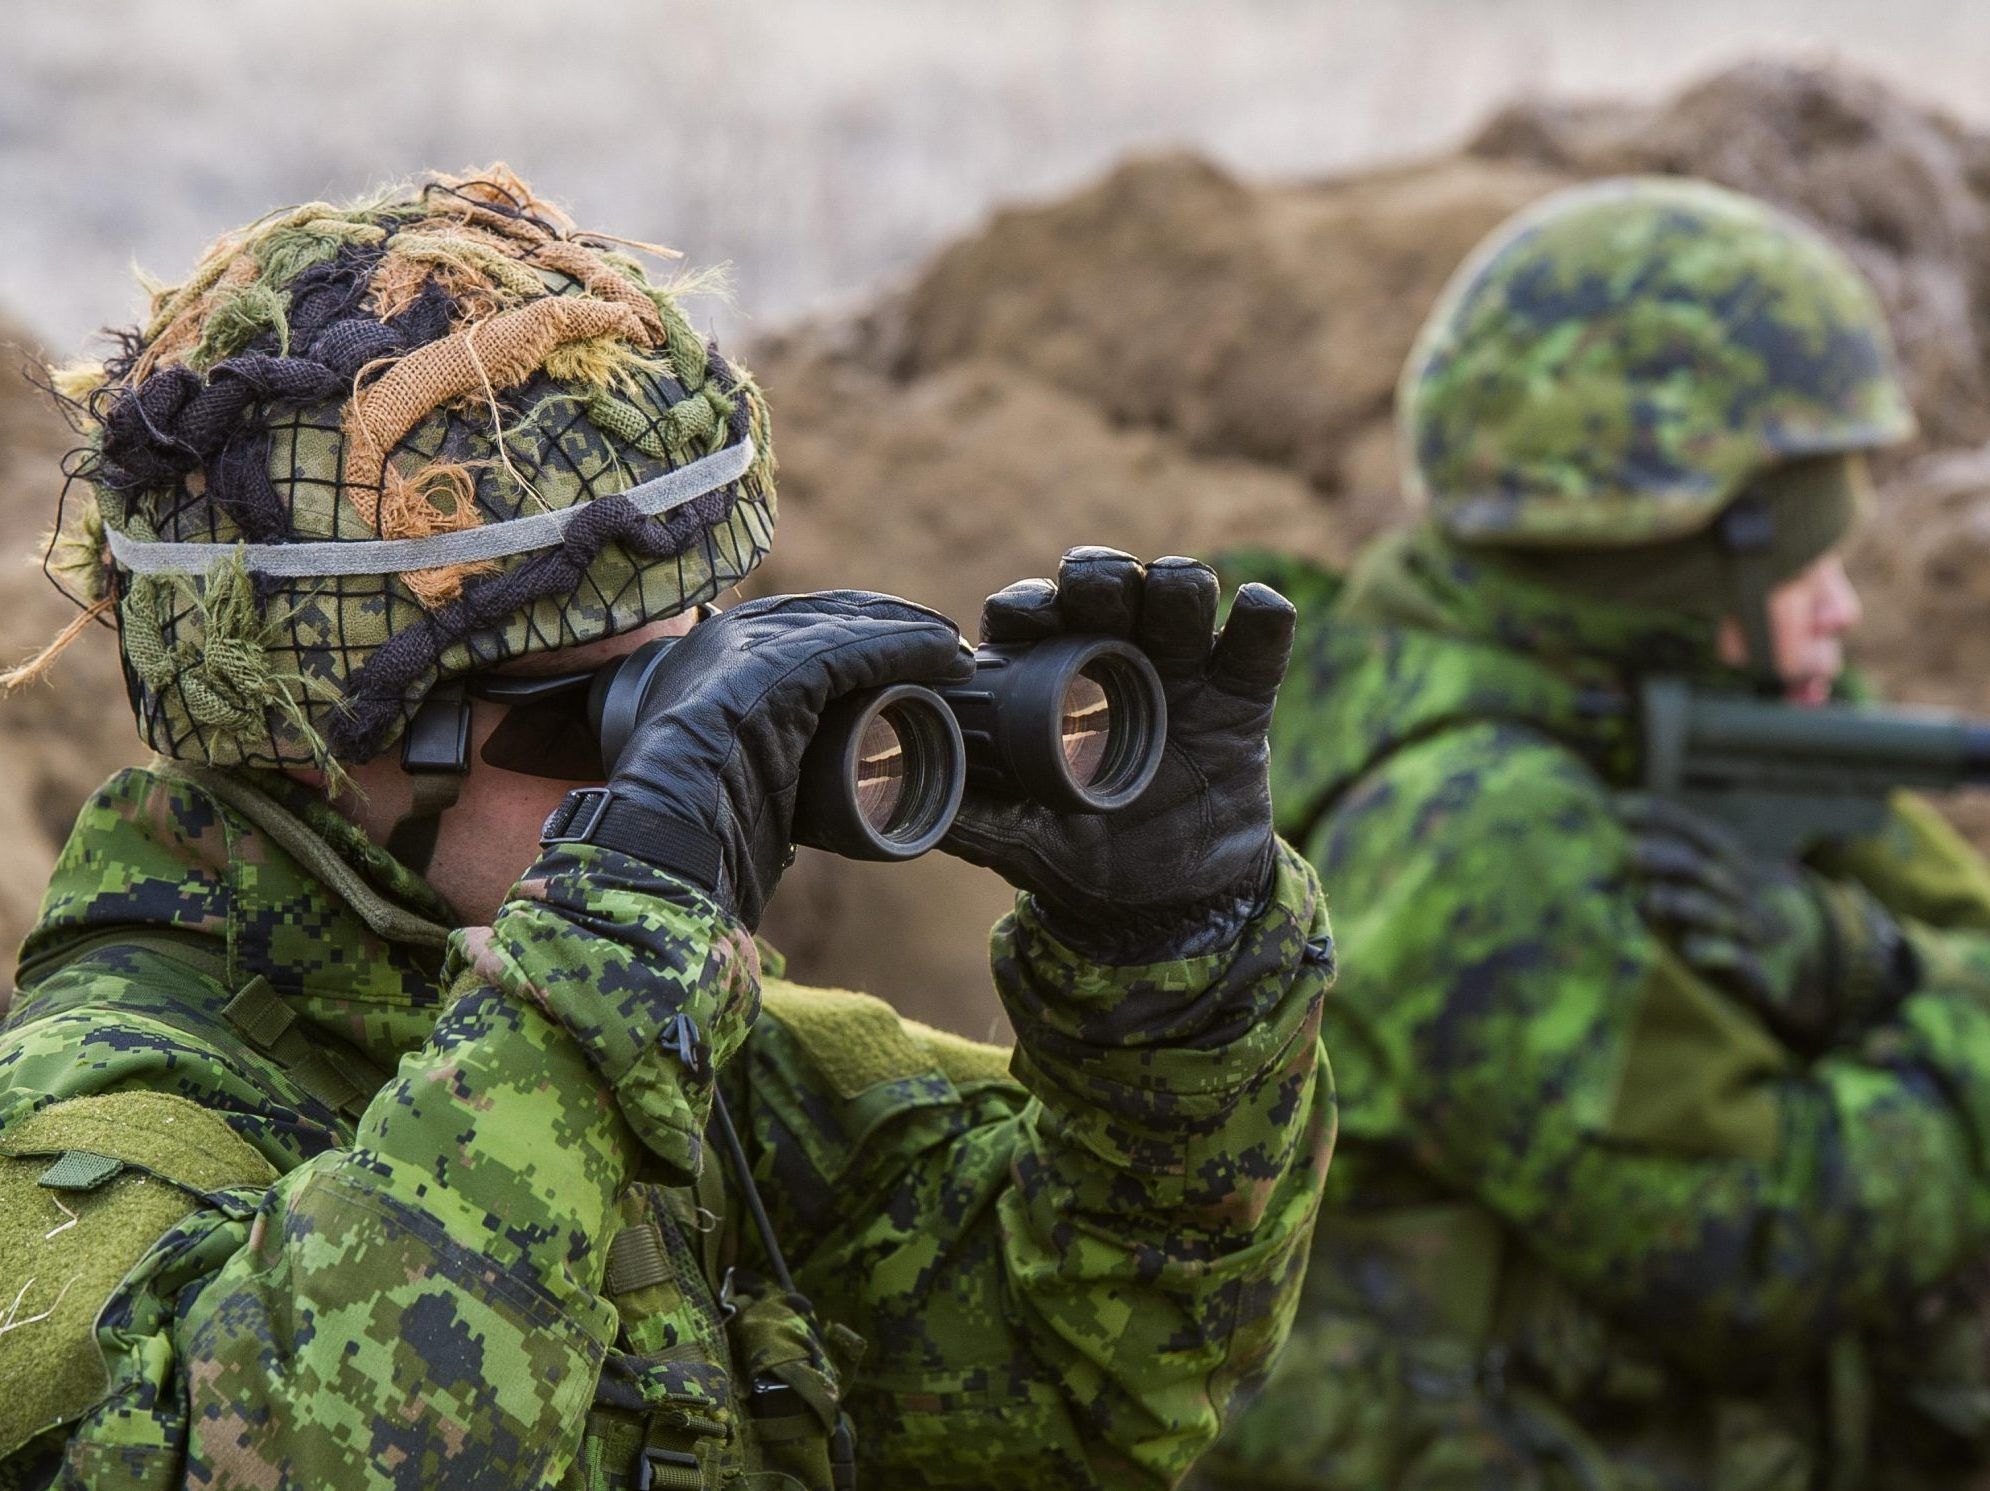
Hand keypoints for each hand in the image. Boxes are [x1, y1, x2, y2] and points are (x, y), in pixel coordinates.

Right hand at [559, 592, 968, 928]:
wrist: (668, 838)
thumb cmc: (701, 825)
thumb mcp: (737, 773)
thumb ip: (765, 759)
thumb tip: (802, 797)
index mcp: (716, 656)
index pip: (806, 622)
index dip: (867, 631)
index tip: (915, 649)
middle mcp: (729, 637)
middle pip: (832, 613)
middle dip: (896, 626)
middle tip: (946, 650)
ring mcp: (749, 647)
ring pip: (849, 625)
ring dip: (912, 635)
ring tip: (953, 653)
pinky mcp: (773, 666)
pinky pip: (854, 648)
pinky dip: (904, 648)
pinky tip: (940, 652)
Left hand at [941, 548, 1294, 962]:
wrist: (1168, 910)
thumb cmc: (1082, 859)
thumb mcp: (1021, 843)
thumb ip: (970, 819)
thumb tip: (892, 801)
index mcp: (1051, 679)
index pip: (1032, 617)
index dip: (1027, 606)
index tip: (1022, 618)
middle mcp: (1115, 658)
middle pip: (1107, 586)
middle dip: (1100, 573)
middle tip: (1094, 588)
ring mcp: (1182, 670)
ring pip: (1183, 595)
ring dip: (1177, 581)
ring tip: (1174, 594)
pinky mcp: (1242, 697)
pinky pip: (1259, 644)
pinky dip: (1263, 618)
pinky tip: (1256, 612)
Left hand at [1615, 792, 1916, 1045]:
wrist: (1807, 968)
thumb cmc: (1733, 920)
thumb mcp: (1708, 887)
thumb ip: (1668, 865)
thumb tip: (1612, 833)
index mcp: (1730, 864)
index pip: (1696, 831)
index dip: (1661, 816)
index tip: (1619, 805)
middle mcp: (1743, 891)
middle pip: (1707, 868)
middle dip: (1669, 858)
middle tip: (1629, 851)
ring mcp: (1754, 931)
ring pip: (1722, 914)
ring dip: (1688, 905)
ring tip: (1652, 899)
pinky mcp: (1763, 972)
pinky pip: (1742, 961)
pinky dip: (1718, 954)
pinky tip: (1691, 950)